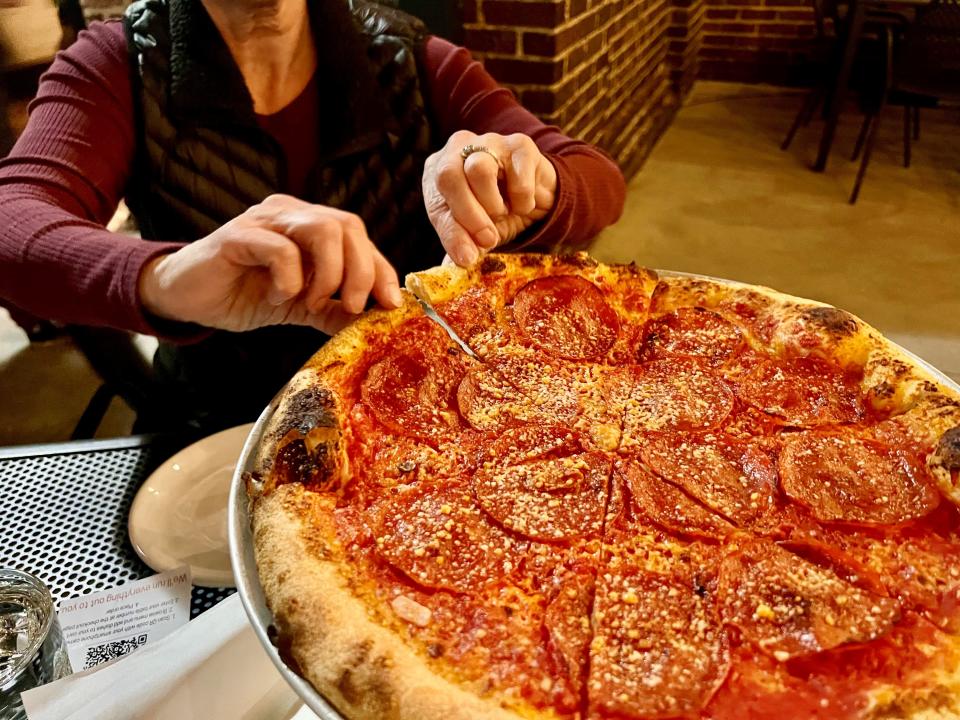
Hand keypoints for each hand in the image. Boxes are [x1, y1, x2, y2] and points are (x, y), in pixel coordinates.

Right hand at [138, 194, 402, 333]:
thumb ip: (334, 309)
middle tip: (352, 307)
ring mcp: (264, 220)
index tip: (391, 304)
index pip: (359, 236)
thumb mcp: (300, 306)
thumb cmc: (243, 293)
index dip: (381, 269)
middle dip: (361, 272)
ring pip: (322, 229)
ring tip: (312, 301)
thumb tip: (374, 321)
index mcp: (309, 225)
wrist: (186, 297)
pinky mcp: (237, 235)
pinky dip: (290, 278)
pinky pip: (280, 248)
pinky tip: (280, 296)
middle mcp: (291, 214)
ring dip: (330, 273)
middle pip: (348, 226)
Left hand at [423, 130, 556, 266]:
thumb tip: (455, 265)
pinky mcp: (520, 145)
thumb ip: (461, 244)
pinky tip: (523, 204)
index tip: (467, 258)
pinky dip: (523, 200)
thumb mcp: (473, 233)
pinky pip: (518, 175)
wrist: (534, 201)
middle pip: (450, 176)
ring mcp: (489, 142)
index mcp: (438, 171)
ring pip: (479, 170)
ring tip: (503, 214)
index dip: (452, 232)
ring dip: (494, 205)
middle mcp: (458, 149)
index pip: (436, 199)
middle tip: (488, 240)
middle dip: (469, 216)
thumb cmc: (494, 215)